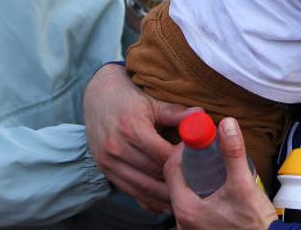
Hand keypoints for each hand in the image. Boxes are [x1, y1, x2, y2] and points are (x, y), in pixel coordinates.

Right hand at [83, 63, 192, 213]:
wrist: (98, 96)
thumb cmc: (129, 98)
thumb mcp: (153, 102)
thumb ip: (176, 113)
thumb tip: (201, 116)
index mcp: (132, 128)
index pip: (162, 154)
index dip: (182, 162)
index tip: (198, 167)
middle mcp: (117, 146)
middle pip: (153, 173)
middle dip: (175, 182)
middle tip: (196, 188)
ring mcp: (108, 160)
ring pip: (141, 187)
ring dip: (162, 197)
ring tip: (183, 199)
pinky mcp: (104, 169)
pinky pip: (128, 191)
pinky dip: (147, 200)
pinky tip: (163, 203)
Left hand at [165, 118, 277, 229]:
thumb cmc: (254, 225)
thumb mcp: (243, 185)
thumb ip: (233, 154)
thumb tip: (227, 125)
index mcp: (186, 209)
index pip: (171, 168)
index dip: (183, 149)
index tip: (197, 139)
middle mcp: (183, 220)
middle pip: (177, 180)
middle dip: (190, 160)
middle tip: (206, 148)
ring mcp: (191, 227)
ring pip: (186, 191)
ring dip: (196, 174)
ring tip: (213, 163)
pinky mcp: (201, 229)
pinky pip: (194, 203)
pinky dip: (201, 189)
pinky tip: (217, 183)